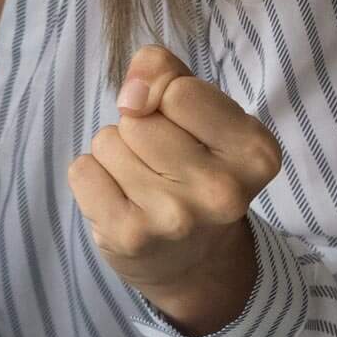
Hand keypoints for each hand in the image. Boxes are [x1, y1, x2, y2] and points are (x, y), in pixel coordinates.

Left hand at [67, 46, 284, 334]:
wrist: (194, 263)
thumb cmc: (195, 167)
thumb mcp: (203, 112)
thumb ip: (169, 73)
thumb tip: (132, 92)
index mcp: (254, 152)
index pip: (179, 90)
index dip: (163, 94)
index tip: (175, 120)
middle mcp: (222, 191)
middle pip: (138, 118)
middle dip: (138, 128)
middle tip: (161, 163)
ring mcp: (174, 218)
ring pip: (108, 141)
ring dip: (115, 154)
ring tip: (143, 183)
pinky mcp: (129, 237)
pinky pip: (82, 170)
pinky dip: (92, 178)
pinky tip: (121, 201)